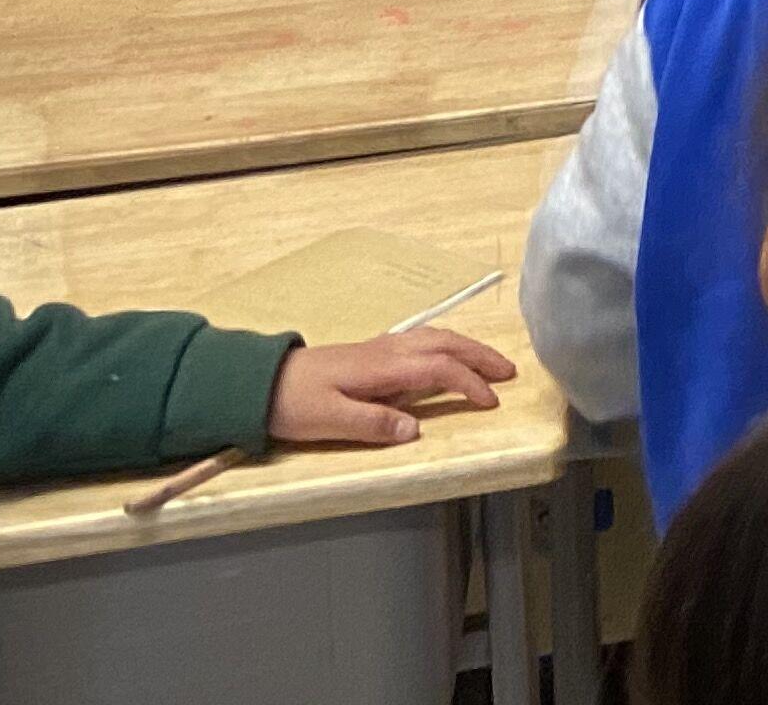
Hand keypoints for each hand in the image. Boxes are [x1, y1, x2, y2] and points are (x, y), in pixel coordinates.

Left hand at [266, 328, 515, 449]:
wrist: (257, 382)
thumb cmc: (292, 403)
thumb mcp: (328, 420)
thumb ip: (373, 424)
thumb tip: (415, 430)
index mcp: (382, 368)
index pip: (439, 369)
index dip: (468, 384)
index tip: (490, 402)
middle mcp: (387, 352)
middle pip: (445, 345)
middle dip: (480, 356)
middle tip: (510, 373)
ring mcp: (380, 349)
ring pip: (436, 338)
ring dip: (467, 348)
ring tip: (489, 363)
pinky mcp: (371, 354)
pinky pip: (422, 341)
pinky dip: (447, 345)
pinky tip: (446, 356)